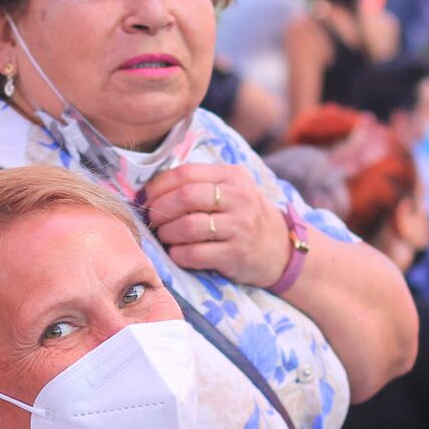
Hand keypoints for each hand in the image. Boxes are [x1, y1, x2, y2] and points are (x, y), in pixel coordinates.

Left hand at [143, 163, 291, 287]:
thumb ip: (200, 183)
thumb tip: (151, 188)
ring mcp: (240, 227)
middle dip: (159, 210)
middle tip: (151, 220)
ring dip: (167, 233)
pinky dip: (178, 254)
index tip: (146, 198)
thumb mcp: (232, 189)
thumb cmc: (245, 217)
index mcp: (232, 176)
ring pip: (188, 226)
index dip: (158, 186)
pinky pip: (195, 254)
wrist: (281, 249)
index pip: (185, 174)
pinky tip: (176, 253)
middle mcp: (239, 198)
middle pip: (185, 197)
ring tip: (163, 237)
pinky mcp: (236, 254)